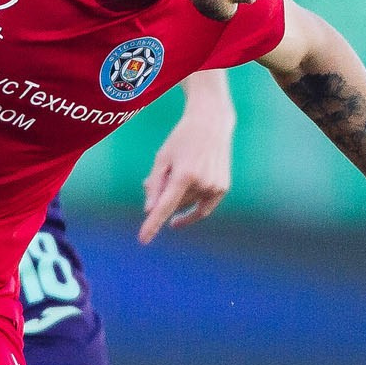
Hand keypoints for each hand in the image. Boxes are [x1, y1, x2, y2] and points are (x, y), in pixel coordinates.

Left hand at [138, 93, 234, 242]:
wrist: (211, 124)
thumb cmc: (182, 139)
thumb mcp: (162, 158)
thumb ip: (155, 185)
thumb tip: (150, 210)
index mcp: (184, 174)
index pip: (165, 206)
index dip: (153, 224)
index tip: (143, 239)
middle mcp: (202, 182)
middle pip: (175, 204)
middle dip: (163, 197)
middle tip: (155, 180)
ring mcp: (215, 186)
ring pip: (188, 204)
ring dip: (178, 197)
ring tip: (174, 175)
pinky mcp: (222, 188)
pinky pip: (203, 208)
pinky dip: (191, 209)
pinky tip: (180, 214)